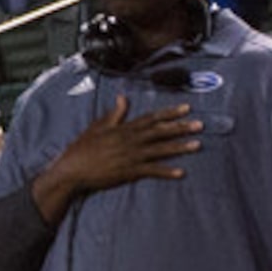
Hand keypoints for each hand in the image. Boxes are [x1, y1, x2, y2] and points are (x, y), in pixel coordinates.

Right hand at [45, 95, 201, 200]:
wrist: (71, 170)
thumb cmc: (81, 149)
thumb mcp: (97, 127)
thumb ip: (114, 114)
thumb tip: (122, 97)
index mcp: (123, 129)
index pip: (151, 118)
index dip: (170, 113)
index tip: (187, 108)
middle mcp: (130, 141)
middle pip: (160, 132)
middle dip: (181, 128)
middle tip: (200, 125)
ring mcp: (130, 156)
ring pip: (160, 150)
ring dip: (179, 147)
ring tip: (197, 145)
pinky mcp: (128, 172)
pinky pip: (151, 171)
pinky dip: (166, 172)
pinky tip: (181, 172)